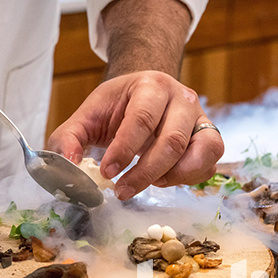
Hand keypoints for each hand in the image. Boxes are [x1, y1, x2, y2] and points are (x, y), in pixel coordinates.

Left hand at [47, 71, 223, 199]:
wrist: (146, 94)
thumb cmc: (117, 107)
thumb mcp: (87, 116)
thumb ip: (69, 139)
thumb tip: (68, 166)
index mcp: (151, 85)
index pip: (141, 119)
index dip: (124, 150)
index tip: (107, 173)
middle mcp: (182, 98)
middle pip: (172, 141)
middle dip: (145, 172)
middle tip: (122, 191)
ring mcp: (201, 118)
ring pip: (200, 153)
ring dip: (172, 177)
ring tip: (148, 183)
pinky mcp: (210, 138)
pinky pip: (209, 165)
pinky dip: (188, 179)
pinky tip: (164, 179)